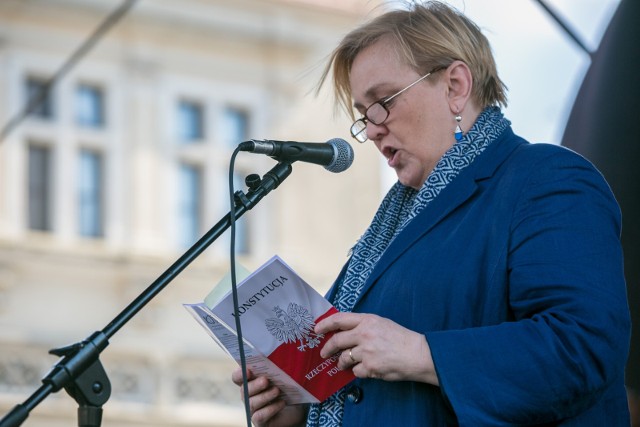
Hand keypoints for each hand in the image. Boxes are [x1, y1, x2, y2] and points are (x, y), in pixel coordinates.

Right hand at [231, 367, 306, 426]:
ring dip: (265, 396)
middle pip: (244, 390)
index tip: (249, 370)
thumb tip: (280, 357)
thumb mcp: (282, 377)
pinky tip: (281, 403)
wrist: (296, 409)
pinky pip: (259, 416)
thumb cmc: (286, 389)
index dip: (239, 374)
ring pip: (251, 403)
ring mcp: (253, 409)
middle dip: (254, 385)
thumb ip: (276, 369)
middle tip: (266, 380)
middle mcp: (249, 396)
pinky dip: (270, 409)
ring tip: (277, 391)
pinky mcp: (260, 421)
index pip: (237, 377)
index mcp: (251, 382)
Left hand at [315, 312, 438, 384]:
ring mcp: (366, 351)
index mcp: (367, 320)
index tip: (316, 330)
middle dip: (327, 348)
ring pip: (344, 358)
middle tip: (324, 353)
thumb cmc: (401, 338)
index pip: (339, 319)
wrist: (418, 354)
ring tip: (344, 364)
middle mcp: (364, 334)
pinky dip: (358, 371)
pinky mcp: (370, 367)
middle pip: (337, 341)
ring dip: (341, 362)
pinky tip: (366, 369)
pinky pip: (356, 371)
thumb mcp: (382, 323)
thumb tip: (344, 332)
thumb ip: (363, 325)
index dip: (325, 324)